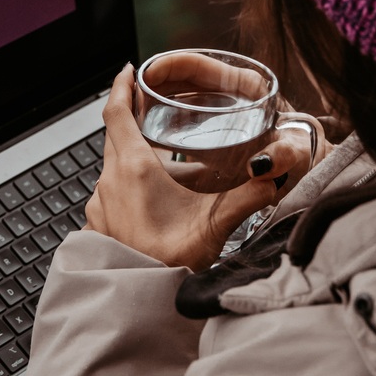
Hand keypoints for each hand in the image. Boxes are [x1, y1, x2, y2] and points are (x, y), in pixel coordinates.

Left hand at [84, 64, 318, 270]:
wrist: (137, 305)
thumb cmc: (170, 264)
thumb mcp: (217, 224)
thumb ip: (251, 195)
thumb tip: (277, 173)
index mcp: (132, 167)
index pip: (116, 111)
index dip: (122, 86)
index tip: (129, 70)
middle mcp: (108, 180)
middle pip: (114, 134)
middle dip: (131, 115)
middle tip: (151, 104)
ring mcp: (100, 204)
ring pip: (112, 165)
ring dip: (131, 154)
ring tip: (159, 155)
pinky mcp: (99, 225)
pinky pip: (110, 192)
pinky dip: (126, 184)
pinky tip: (150, 198)